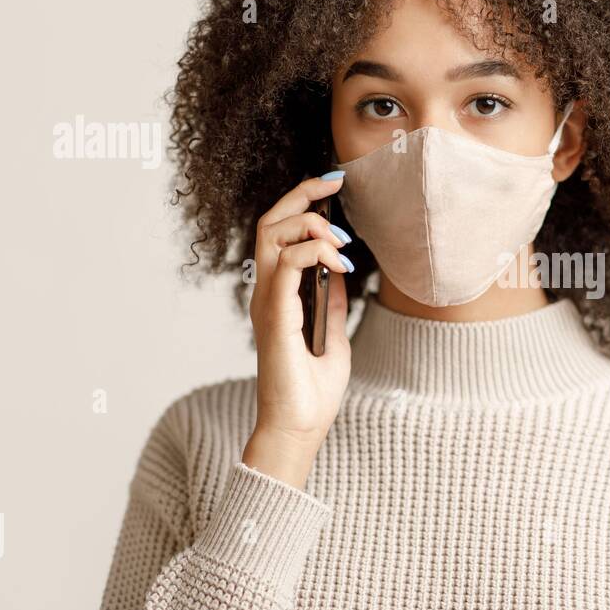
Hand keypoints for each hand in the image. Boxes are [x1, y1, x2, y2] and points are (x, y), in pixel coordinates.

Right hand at [241, 173, 353, 488]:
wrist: (301, 426)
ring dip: (311, 224)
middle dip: (301, 194)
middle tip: (334, 183)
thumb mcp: (332, 334)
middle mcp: (266, 291)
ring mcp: (267, 302)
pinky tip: (339, 262)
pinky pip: (287, 267)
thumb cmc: (313, 389)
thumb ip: (330, 301)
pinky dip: (314, 253)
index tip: (333, 185)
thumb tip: (336, 269)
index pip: (280, 233)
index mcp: (278, 294)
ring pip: (273, 235)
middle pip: (271, 222)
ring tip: (342, 238)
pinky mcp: (275, 316)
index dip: (303, 202)